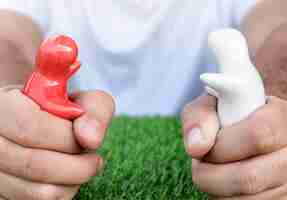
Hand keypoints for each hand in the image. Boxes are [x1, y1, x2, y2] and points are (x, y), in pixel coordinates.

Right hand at [0, 85, 114, 199]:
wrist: (41, 119)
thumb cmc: (62, 108)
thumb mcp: (82, 99)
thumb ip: (94, 110)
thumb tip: (91, 140)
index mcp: (4, 106)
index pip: (30, 129)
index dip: (67, 139)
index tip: (89, 140)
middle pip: (34, 165)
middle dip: (77, 166)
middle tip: (94, 159)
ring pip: (37, 192)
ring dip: (72, 181)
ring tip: (82, 165)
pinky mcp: (3, 191)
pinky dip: (62, 191)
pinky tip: (67, 176)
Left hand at [181, 94, 286, 198]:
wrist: (247, 129)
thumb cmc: (228, 114)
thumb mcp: (212, 104)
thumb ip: (200, 116)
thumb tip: (196, 147)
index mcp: (282, 118)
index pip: (259, 135)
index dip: (221, 146)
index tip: (204, 145)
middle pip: (249, 177)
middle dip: (210, 173)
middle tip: (201, 160)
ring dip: (216, 187)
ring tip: (214, 168)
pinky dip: (225, 198)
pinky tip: (226, 180)